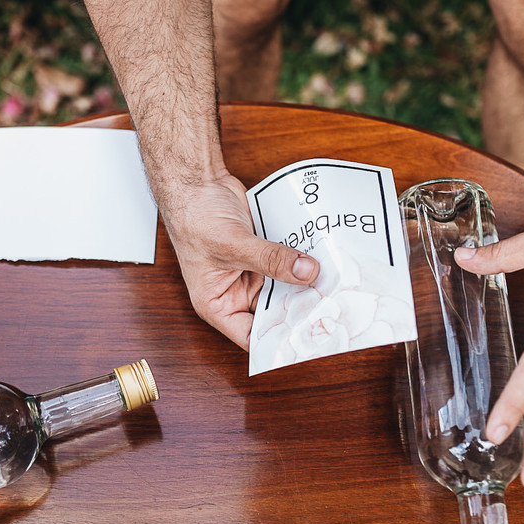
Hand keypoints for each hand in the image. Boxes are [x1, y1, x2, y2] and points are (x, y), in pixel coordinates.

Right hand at [161, 173, 317, 347]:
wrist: (197, 183)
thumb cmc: (193, 218)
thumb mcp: (233, 244)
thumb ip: (270, 259)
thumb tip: (305, 271)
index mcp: (218, 304)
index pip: (251, 337)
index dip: (277, 340)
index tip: (307, 336)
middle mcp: (235, 293)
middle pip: (274, 312)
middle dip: (297, 308)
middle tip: (328, 307)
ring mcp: (252, 273)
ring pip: (285, 287)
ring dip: (303, 283)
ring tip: (331, 285)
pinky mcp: (264, 255)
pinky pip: (288, 264)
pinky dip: (302, 261)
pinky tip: (322, 261)